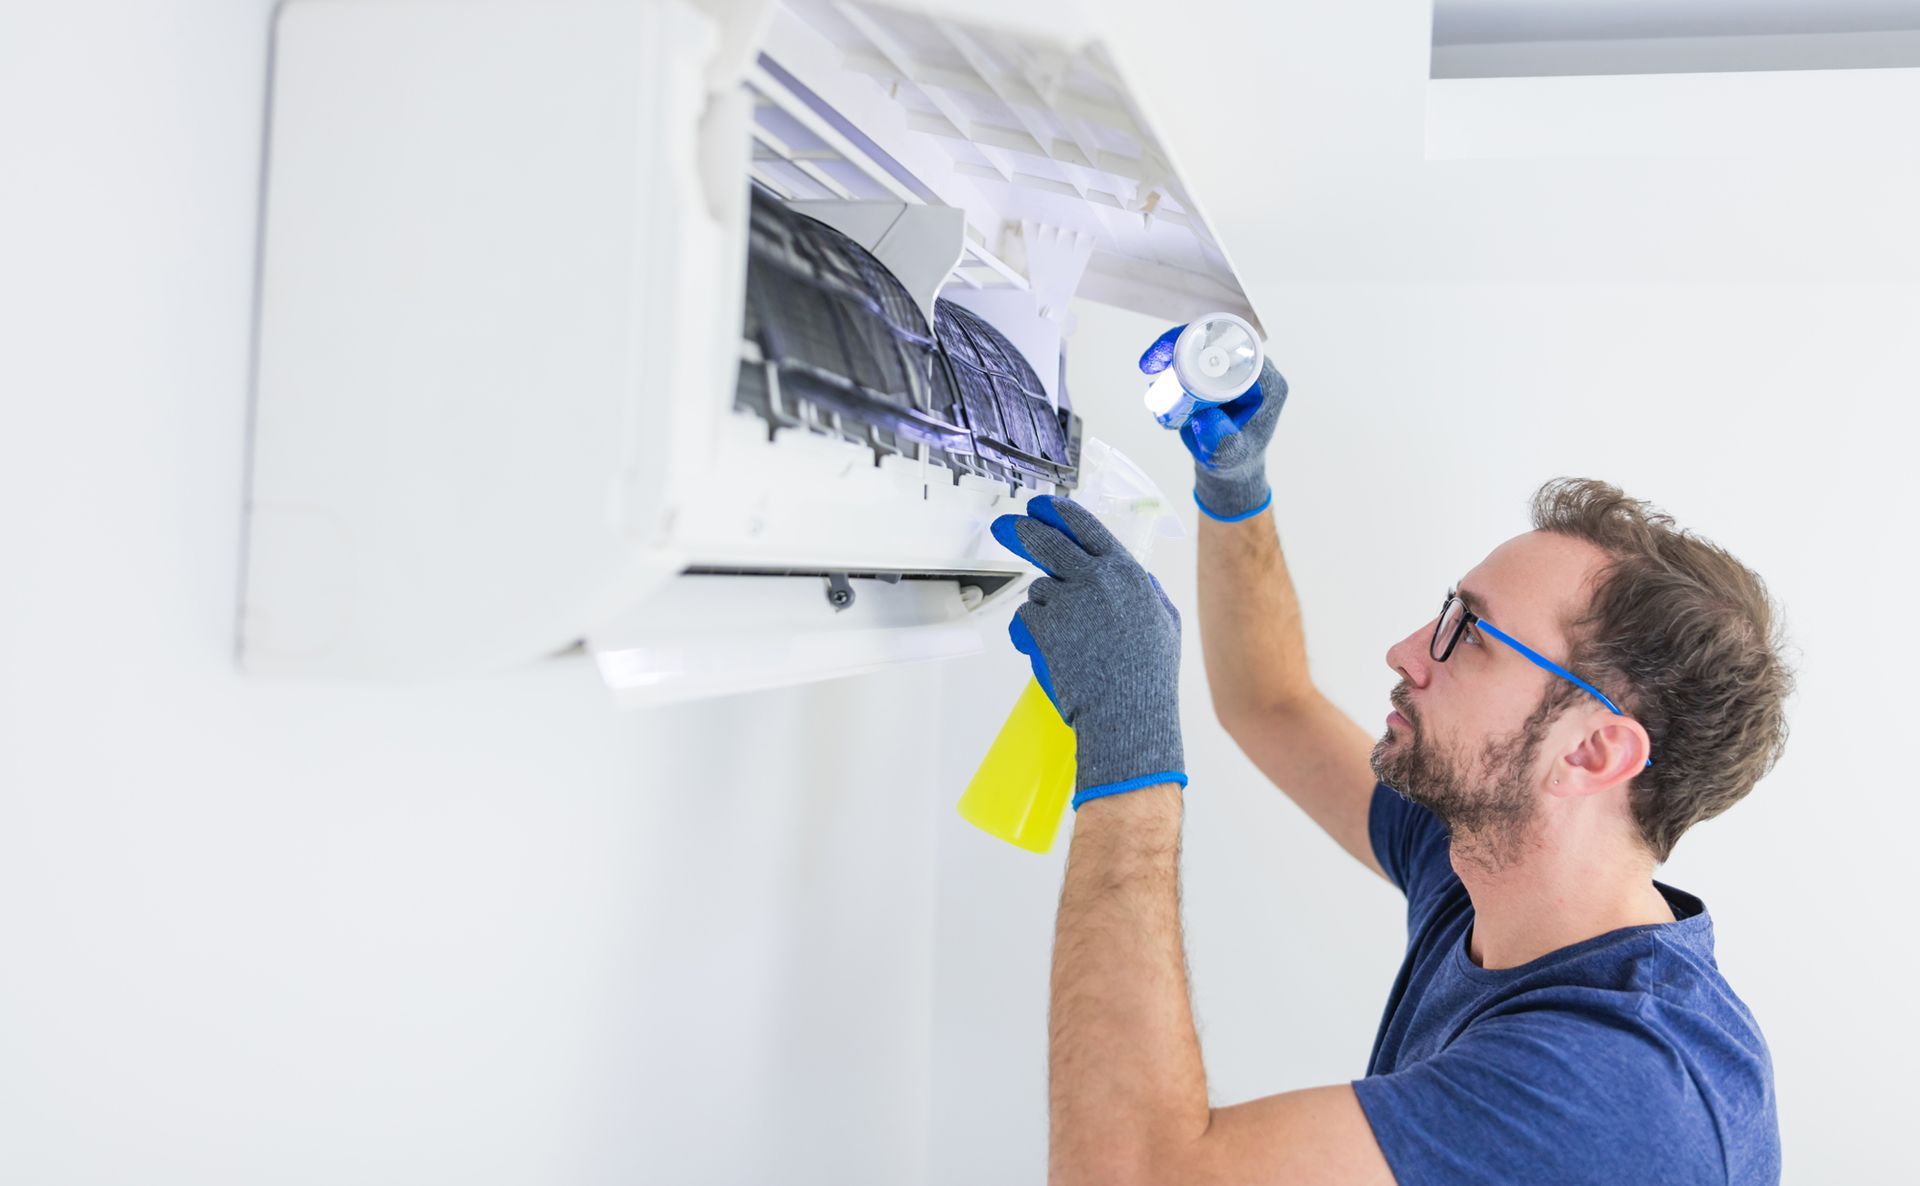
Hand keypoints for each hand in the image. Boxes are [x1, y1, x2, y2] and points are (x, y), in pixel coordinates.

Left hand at [990, 495, 1186, 807]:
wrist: (1128, 714)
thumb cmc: (1148, 676)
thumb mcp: (1164, 621)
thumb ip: (1147, 591)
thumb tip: (1136, 574)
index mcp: (1127, 573)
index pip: (1087, 528)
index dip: (1059, 513)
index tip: (1040, 507)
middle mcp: (1097, 579)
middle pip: (1047, 541)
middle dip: (1021, 530)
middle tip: (1005, 526)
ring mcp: (1069, 601)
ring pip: (1039, 591)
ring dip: (1044, 611)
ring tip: (1069, 642)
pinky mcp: (1045, 627)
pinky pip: (1024, 620)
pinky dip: (1028, 635)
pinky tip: (1049, 652)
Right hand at [1139, 324, 1288, 520]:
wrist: (1228, 465)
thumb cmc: (1235, 460)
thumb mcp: (1229, 454)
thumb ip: (1221, 440)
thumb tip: (1204, 418)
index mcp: (1267, 386)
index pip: (1240, 354)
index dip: (1209, 347)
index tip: (1177, 355)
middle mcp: (1254, 372)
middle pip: (1220, 343)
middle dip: (1183, 344)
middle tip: (1154, 361)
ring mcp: (1235, 371)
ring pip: (1204, 346)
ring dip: (1174, 351)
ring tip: (1151, 366)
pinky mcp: (1218, 373)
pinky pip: (1196, 357)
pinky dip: (1174, 361)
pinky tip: (1157, 373)